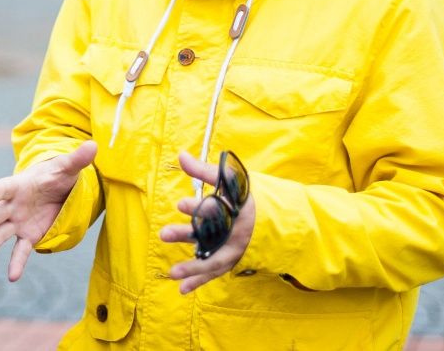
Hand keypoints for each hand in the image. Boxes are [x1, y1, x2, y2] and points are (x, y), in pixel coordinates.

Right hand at [0, 140, 97, 281]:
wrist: (55, 189)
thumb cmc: (56, 175)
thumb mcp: (67, 167)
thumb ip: (77, 159)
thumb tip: (93, 144)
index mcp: (19, 185)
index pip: (4, 187)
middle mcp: (13, 205)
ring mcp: (17, 222)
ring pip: (0, 233)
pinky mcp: (27, 236)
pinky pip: (20, 250)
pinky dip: (16, 263)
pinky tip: (12, 276)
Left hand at [158, 150, 255, 293]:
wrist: (279, 221)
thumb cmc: (249, 198)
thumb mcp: (231, 181)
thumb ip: (204, 171)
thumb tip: (181, 155)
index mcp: (238, 210)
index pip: (217, 209)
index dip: (199, 207)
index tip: (180, 203)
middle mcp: (237, 232)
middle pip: (211, 236)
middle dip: (187, 235)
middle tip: (165, 234)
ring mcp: (235, 248)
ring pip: (213, 260)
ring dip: (193, 268)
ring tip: (172, 272)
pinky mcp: (231, 259)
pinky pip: (215, 271)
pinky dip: (199, 281)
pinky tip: (182, 289)